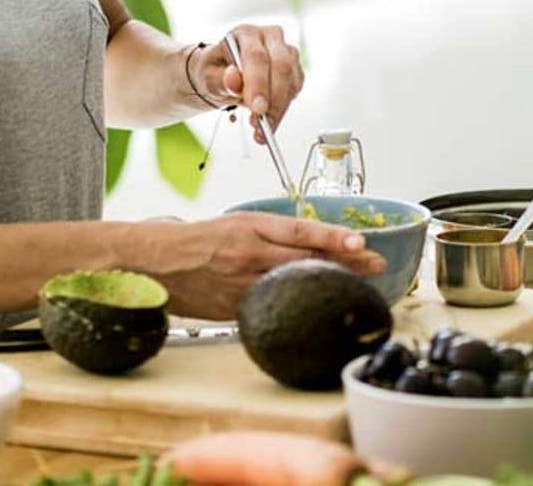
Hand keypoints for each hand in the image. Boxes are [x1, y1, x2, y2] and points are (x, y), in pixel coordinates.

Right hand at [138, 212, 384, 319]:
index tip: (361, 241)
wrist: (156, 261)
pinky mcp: (233, 308)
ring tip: (360, 284)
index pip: (300, 230)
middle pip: (306, 259)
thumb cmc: (197, 239)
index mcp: (249, 226)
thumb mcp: (236, 224)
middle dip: (346, 262)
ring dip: (329, 284)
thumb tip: (315, 243)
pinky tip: (317, 307)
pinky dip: (297, 305)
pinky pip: (271, 306)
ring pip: (293, 285)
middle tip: (376, 263)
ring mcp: (241, 284)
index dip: (333, 236)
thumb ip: (272, 234)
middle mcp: (248, 254)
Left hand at [195, 23, 304, 140]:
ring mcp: (286, 52)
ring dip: (278, 108)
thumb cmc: (215, 71)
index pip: (257, 56)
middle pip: (281, 66)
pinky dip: (282, 110)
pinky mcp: (294, 70)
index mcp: (246, 33)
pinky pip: (295, 90)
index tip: (258, 108)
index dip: (259, 83)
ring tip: (260, 128)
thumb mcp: (209, 77)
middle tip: (262, 122)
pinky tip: (268, 121)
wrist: (222, 75)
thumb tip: (233, 79)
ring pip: (291, 80)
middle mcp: (270, 37)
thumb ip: (220, 79)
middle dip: (274, 98)